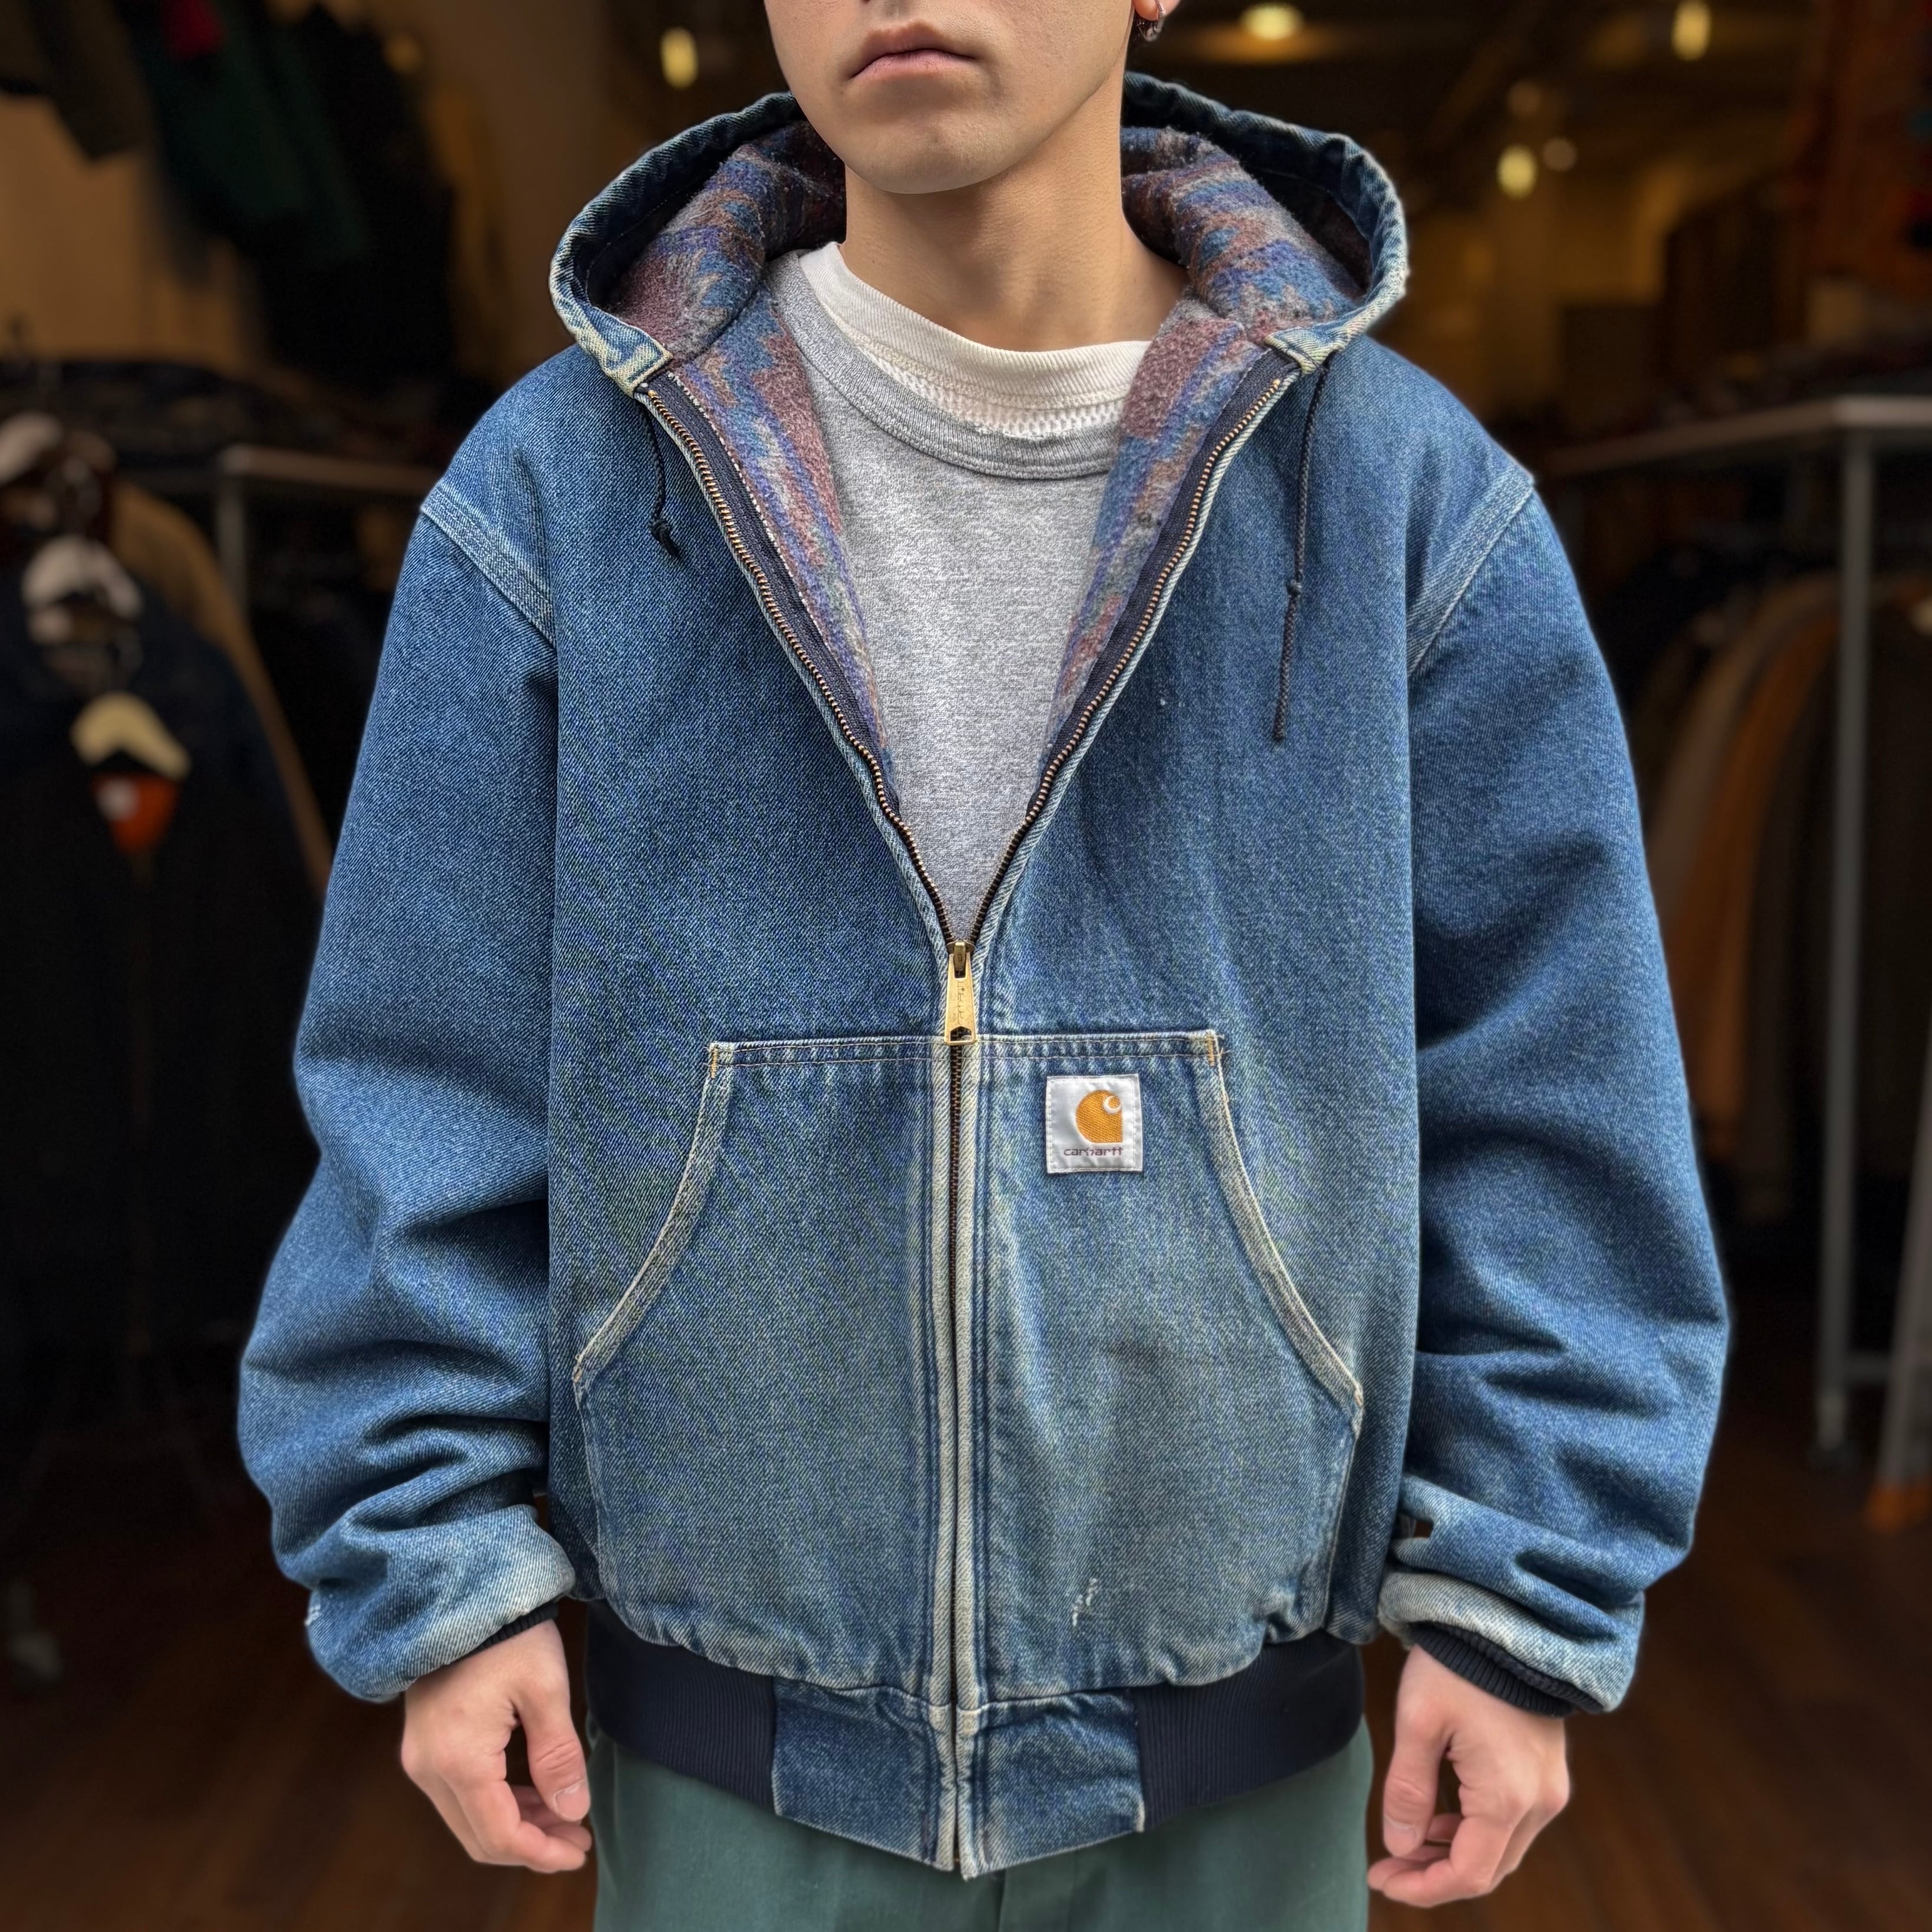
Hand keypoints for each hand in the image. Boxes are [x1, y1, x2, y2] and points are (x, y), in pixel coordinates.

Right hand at [400, 1619, 592, 1872]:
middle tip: (578, 1839)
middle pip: (480, 1836)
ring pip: (469, 1818)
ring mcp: (421, 1756)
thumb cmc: (507, 1633)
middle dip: (532, 1845)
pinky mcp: (425, 1742)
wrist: (459, 1590)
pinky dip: (498, 1802)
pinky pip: (461, 1793)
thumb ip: (558, 1755)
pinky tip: (534, 1792)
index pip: (500, 1835)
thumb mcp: (544, 1689)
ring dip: (517, 1824)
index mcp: (459, 1761)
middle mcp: (429, 1768)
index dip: (541, 1853)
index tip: (580, 1850)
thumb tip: (573, 1810)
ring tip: (565, 1817)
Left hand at [1368, 1645, 1568, 1906]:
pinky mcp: (1546, 1771)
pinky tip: (1439, 1817)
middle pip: (1487, 1868)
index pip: (1468, 1874)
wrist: (1506, 1618)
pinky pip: (1511, 1821)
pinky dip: (1473, 1829)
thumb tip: (1399, 1845)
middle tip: (1387, 1866)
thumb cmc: (1457, 1663)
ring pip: (1501, 1848)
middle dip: (1434, 1875)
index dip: (1423, 1888)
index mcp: (1507, 1797)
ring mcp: (1549, 1787)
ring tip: (1404, 1842)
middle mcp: (1540, 1802)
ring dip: (1453, 1853)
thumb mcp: (1418, 1722)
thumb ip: (1408, 1791)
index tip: (1382, 1880)